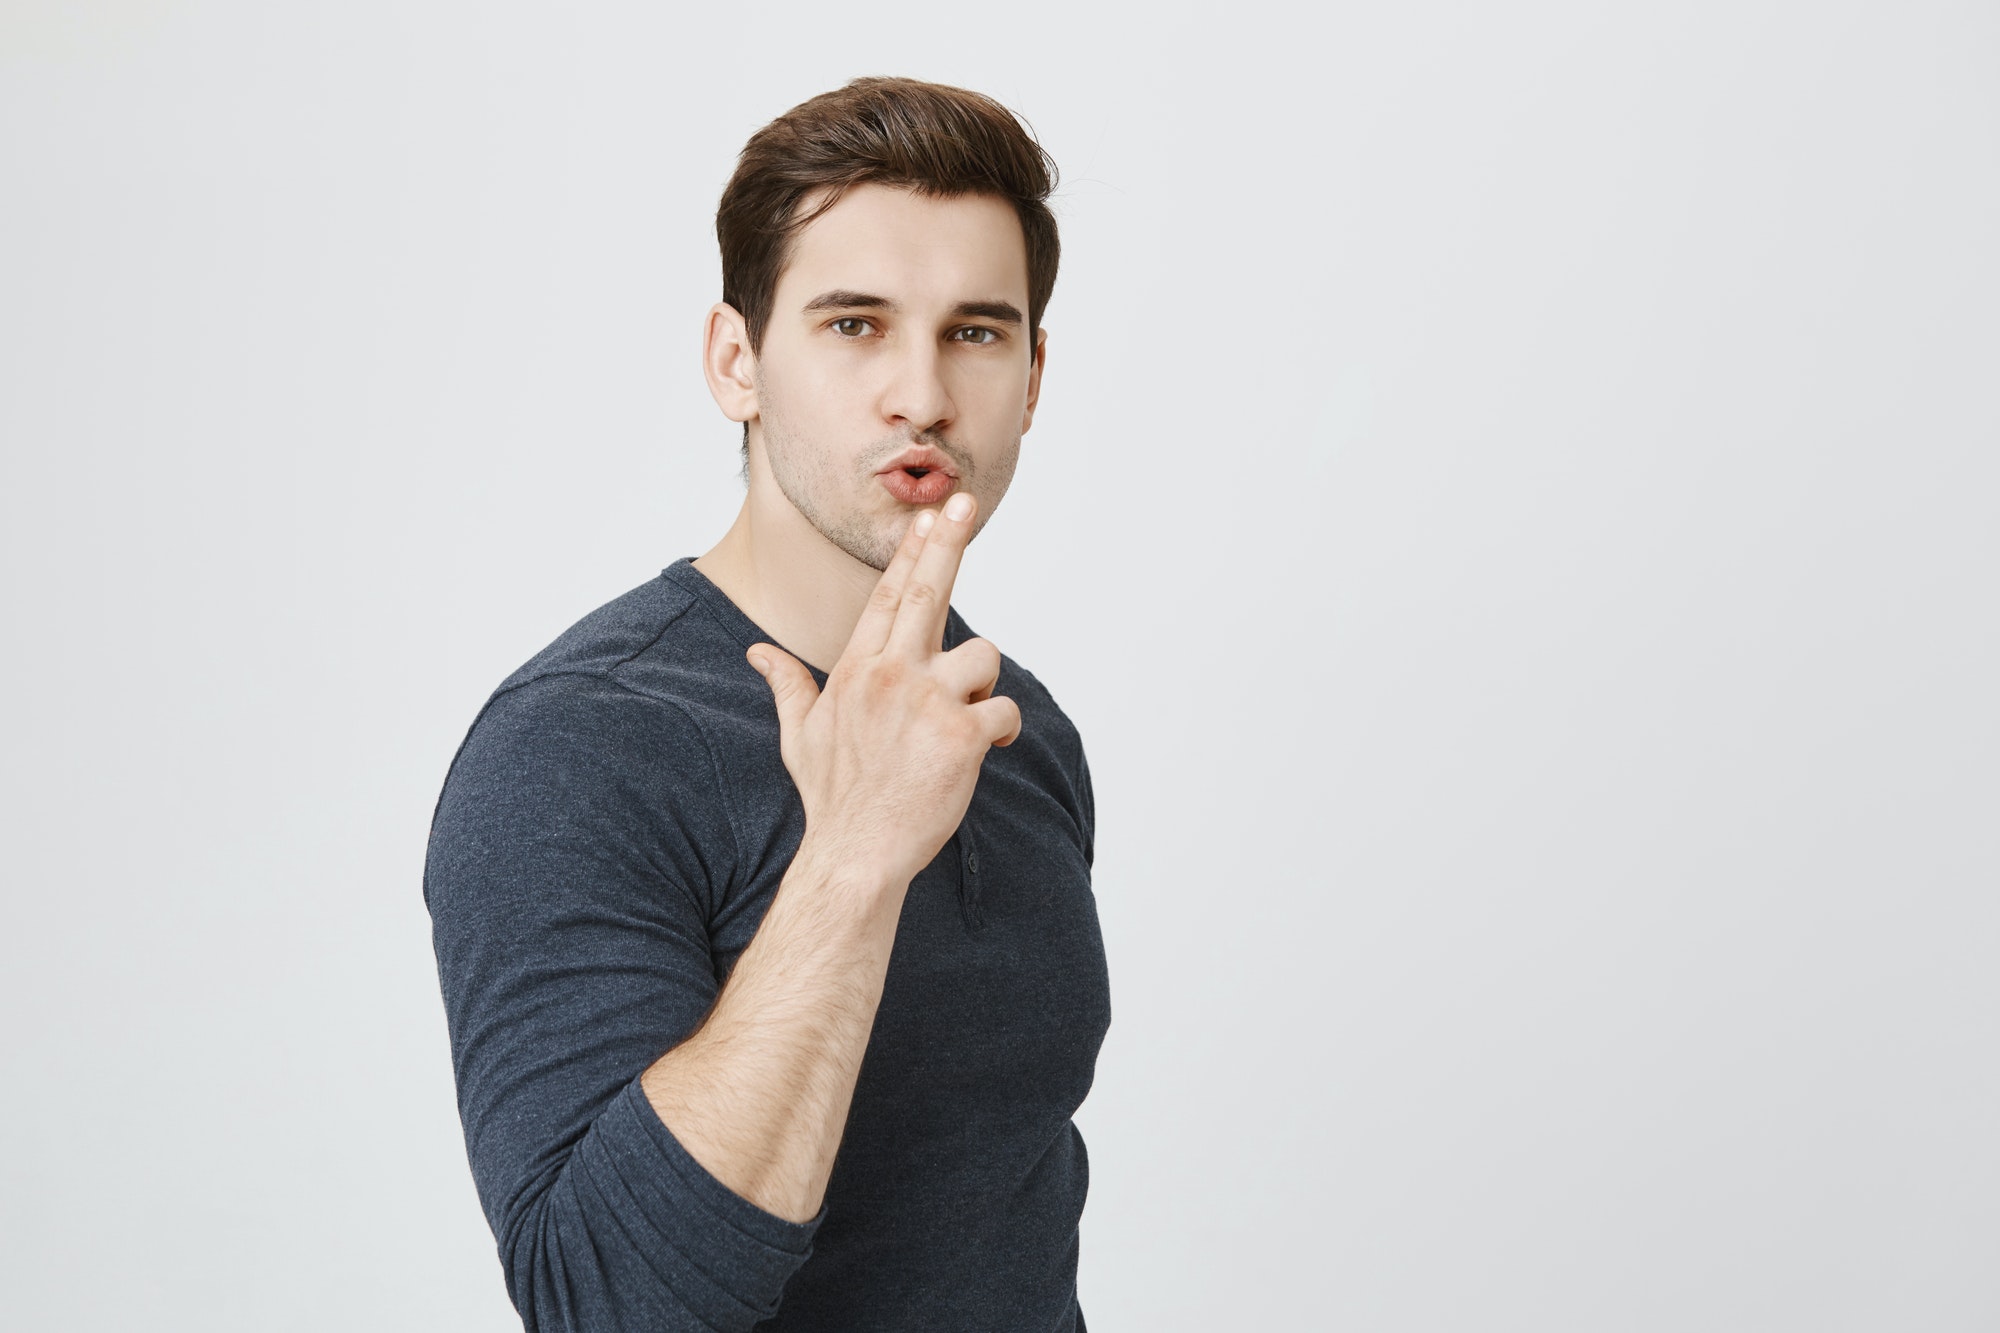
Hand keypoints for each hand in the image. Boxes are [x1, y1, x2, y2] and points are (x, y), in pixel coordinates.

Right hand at [746, 492, 1021, 888]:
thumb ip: (786, 685)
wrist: (856, 852)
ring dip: (981, 685)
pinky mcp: (962, 734)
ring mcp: (928, 701)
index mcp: (857, 669)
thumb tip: (757, 653)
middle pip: (928, 592)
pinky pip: (1004, 711)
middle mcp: (891, 674)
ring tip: (960, 722)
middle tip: (964, 501)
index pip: (889, 596)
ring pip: (984, 656)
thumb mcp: (800, 735)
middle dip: (948, 542)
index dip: (912, 552)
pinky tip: (984, 752)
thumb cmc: (833, 797)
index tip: (928, 516)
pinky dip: (1003, 731)